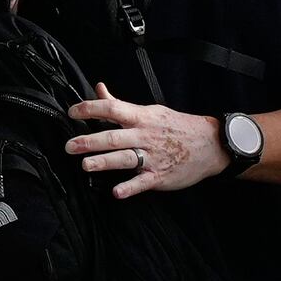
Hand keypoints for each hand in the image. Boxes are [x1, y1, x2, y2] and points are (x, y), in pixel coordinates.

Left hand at [68, 84, 225, 198]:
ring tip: (86, 165)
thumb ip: (121, 104)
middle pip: (115, 136)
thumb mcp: (151, 111)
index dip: (91, 109)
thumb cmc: (177, 127)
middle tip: (70, 146)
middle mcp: (145, 136)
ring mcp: (153, 157)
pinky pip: (142, 182)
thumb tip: (99, 89)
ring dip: (105, 162)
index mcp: (142, 118)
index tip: (73, 112)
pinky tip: (117, 192)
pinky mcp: (159, 175)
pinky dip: (130, 187)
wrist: (211, 144)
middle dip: (90, 141)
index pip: (113, 109)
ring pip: (126, 158)